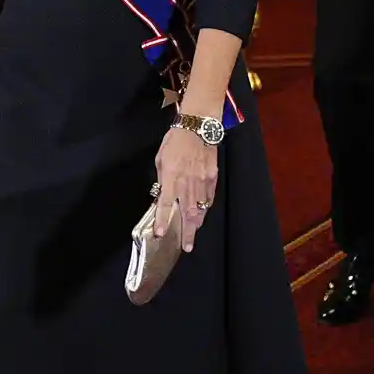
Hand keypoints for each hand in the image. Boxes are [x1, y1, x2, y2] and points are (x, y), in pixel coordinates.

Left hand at [154, 126, 218, 252]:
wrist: (198, 126)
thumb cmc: (175, 140)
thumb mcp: (161, 159)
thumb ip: (162, 179)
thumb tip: (162, 194)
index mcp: (172, 177)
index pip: (166, 204)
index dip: (163, 220)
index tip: (161, 234)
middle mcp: (188, 183)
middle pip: (187, 213)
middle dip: (186, 232)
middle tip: (186, 247)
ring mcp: (202, 182)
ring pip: (200, 209)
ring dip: (196, 224)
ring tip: (192, 236)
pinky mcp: (212, 178)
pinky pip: (208, 198)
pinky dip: (204, 208)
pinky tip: (201, 215)